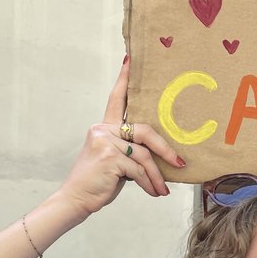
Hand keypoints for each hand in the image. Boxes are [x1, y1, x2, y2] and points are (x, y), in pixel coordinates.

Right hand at [56, 58, 182, 216]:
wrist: (77, 198)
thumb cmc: (98, 180)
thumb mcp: (115, 160)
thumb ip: (130, 149)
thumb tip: (160, 153)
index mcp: (104, 127)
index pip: (116, 99)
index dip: (124, 79)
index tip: (131, 59)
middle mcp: (103, 130)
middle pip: (144, 131)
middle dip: (164, 149)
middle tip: (180, 162)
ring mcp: (105, 142)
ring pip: (144, 155)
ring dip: (157, 176)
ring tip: (163, 190)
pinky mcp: (110, 158)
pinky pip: (138, 170)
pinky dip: (148, 184)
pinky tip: (153, 193)